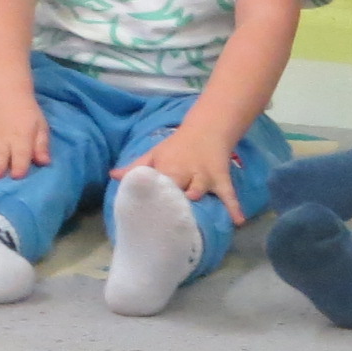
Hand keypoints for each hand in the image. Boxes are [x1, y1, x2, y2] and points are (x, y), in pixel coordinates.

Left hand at [118, 125, 244, 221]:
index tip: (143, 212)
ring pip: (198, 189)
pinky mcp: (220, 179)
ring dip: (194, 199)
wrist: (207, 129)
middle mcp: (185, 171)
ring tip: (191, 219)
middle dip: (171, 201)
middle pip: (176, 188)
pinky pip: (229, 194)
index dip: (149, 196)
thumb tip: (112, 176)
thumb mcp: (155, 153)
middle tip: (164, 219)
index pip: (154, 183)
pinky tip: (239, 221)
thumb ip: (136, 167)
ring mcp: (204, 176)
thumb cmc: (177, 146)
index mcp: (166, 166)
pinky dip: (234, 207)